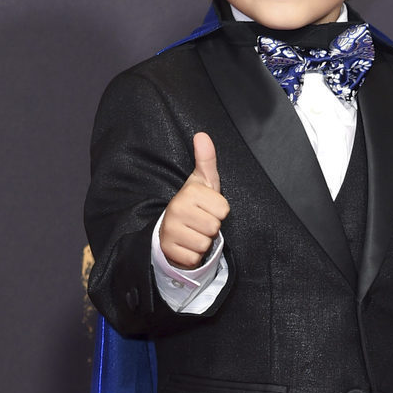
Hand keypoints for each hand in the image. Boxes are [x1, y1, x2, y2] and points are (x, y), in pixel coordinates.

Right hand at [159, 132, 229, 268]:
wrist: (170, 230)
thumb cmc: (194, 204)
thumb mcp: (202, 182)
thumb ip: (206, 160)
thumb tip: (202, 135)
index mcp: (188, 192)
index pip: (224, 209)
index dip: (219, 211)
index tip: (207, 208)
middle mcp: (176, 209)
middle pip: (215, 227)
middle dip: (211, 228)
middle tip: (199, 222)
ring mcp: (170, 230)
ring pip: (205, 244)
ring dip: (203, 242)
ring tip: (193, 233)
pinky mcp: (168, 250)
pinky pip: (194, 258)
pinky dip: (193, 255)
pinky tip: (186, 245)